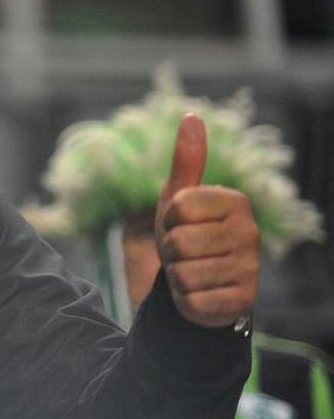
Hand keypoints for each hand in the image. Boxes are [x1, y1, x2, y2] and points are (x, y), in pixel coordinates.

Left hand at [155, 113, 259, 326]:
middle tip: (184, 252)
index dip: (168, 218)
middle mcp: (250, 233)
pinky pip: (192, 300)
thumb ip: (187, 160)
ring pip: (184, 272)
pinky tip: (200, 293)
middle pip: (179, 242)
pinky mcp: (242, 302)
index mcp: (235, 202)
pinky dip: (186, 299)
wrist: (199, 282)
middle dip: (170, 251)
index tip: (179, 222)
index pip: (178, 206)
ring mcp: (250, 270)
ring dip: (177, 275)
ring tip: (192, 271)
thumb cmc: (187, 232)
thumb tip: (191, 116)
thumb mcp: (180, 197)